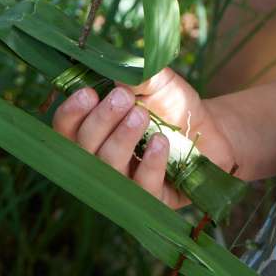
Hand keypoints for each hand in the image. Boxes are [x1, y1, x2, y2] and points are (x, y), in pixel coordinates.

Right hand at [52, 68, 245, 208]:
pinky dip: (150, 164)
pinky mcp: (153, 201)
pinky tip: (161, 142)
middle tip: (123, 98)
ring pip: (109, 169)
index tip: (88, 92)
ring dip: (122, 140)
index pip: (65, 130)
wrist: (210, 127)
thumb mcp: (155, 82)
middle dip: (101, 121)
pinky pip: (143, 189)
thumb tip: (116, 74)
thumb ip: (136, 76)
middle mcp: (102, 161)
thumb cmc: (171, 103)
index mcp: (93, 131)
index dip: (70, 114)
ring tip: (142, 115)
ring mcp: (126, 184)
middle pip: (84, 149)